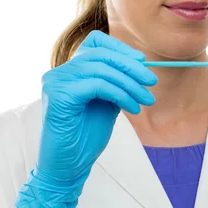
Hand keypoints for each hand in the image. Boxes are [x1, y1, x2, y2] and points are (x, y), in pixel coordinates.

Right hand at [15, 30, 156, 206]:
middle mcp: (59, 72)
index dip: (120, 48)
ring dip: (130, 84)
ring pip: (102, 69)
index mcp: (69, 70)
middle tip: (151, 81)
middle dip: (131, 67)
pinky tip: (132, 108)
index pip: (95, 42)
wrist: (68, 166)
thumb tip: (140, 63)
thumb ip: (115, 80)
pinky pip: (98, 85)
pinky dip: (120, 94)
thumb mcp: (106, 100)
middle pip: (101, 54)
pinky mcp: (59, 95)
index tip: (141, 62)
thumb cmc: (86, 135)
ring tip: (145, 99)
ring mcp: (56, 82)